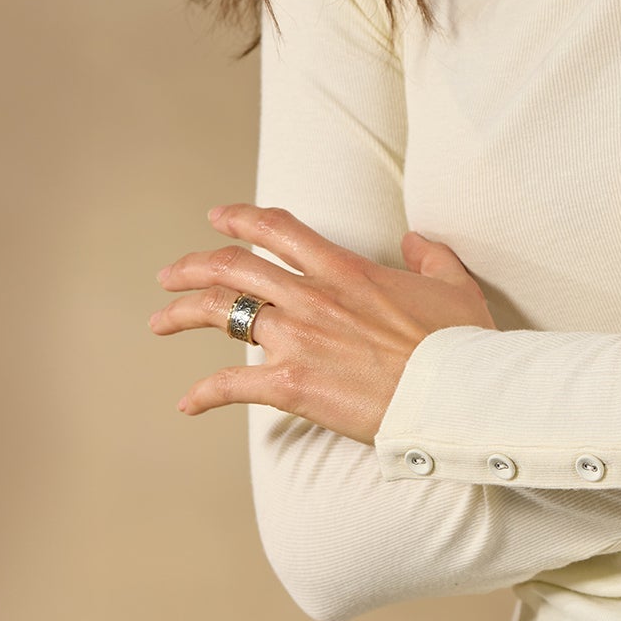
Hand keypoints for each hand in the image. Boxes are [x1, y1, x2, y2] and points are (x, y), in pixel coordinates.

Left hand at [149, 205, 496, 443]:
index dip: (242, 219)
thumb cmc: (460, 342)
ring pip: (223, 313)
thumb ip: (431, 256)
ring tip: (161, 321)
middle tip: (172, 274)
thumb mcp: (454, 284)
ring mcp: (299, 339)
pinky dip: (203, 395)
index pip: (280, 230)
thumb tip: (416, 241)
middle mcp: (314, 296)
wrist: (454, 391)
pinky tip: (188, 403)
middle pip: (235, 266)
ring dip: (183, 314)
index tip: (219, 217)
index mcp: (347, 269)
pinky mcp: (292, 385)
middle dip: (194, 266)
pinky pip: (231, 385)